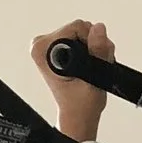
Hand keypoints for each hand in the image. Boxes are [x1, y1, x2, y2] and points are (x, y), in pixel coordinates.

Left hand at [33, 20, 111, 138]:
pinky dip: (90, 49)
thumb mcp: (93, 78)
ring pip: (83, 31)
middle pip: (80, 27)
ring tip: (88, 70)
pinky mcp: (58, 46)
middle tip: (90, 68)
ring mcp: (49, 44)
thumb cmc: (81, 104)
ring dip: (92, 49)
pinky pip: (82, 36)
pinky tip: (86, 65)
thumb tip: (99, 29)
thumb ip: (97, 52)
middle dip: (92, 46)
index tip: (89, 63)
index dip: (91, 43)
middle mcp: (42, 44)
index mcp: (42, 51)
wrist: (79, 116)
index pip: (77, 27)